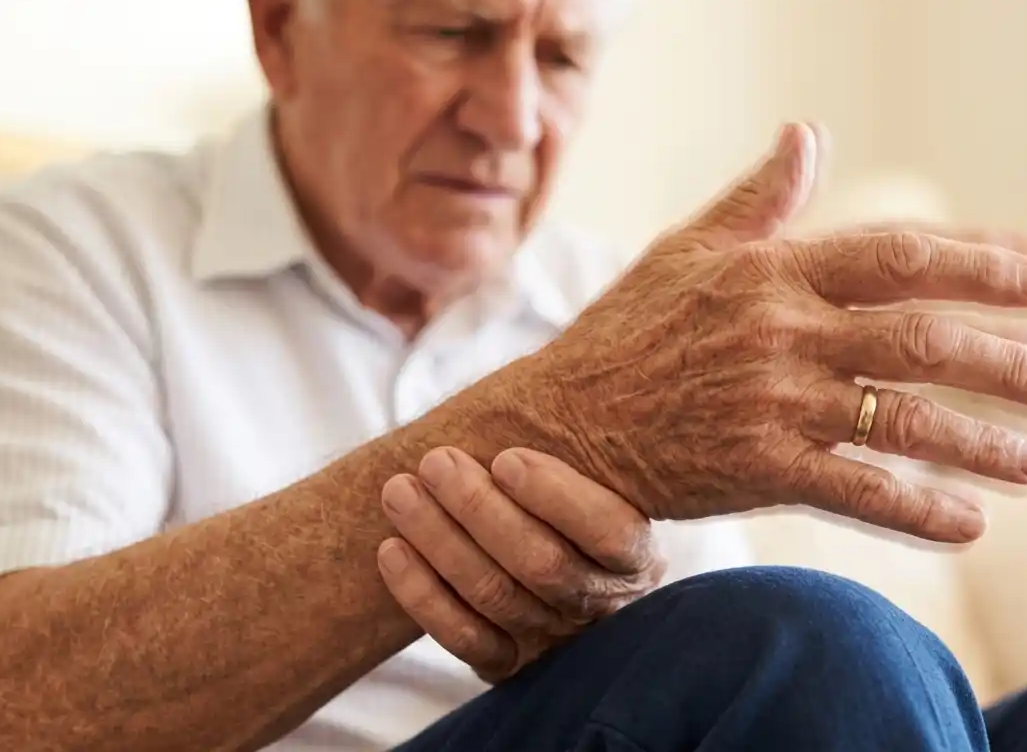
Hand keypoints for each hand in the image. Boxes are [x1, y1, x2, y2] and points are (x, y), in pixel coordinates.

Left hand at [377, 446, 665, 682]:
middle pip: (542, 565)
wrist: (539, 559)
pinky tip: (391, 550)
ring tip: (399, 490)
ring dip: (439, 540)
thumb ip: (582, 437)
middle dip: (480, 510)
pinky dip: (422, 594)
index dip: (556, 497)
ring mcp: (554, 641)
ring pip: (494, 595)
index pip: (607, 532)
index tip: (505, 457)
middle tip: (435, 461)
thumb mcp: (595, 470)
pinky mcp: (508, 664)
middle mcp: (602, 606)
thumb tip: (572, 363)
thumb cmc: (565, 492)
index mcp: (635, 555)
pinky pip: (462, 636)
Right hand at [506, 123, 1026, 541]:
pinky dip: (918, 511)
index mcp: (770, 272)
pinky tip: (970, 525)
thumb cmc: (625, 332)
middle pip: (920, 341)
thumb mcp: (685, 248)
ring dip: (981, 442)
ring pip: (901, 421)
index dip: (976, 264)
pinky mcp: (754, 470)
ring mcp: (769, 404)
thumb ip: (756, 199)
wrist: (562, 423)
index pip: (896, 258)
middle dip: (1006, 362)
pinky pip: (855, 492)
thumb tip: (807, 134)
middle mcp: (779, 333)